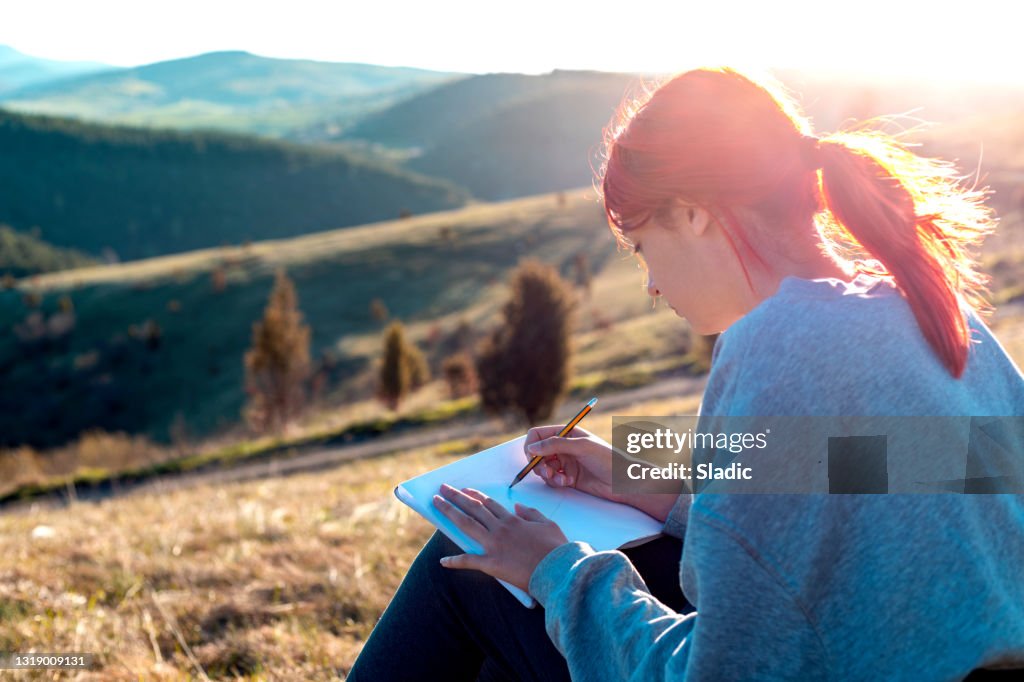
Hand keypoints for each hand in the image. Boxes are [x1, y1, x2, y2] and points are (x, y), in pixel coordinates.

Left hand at [432, 483, 568, 592]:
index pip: (489, 504)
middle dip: (456, 497)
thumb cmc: (556, 548)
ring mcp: (494, 545)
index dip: (475, 496)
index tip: (464, 490)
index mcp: (513, 520)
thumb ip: (531, 513)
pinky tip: (443, 561)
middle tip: (442, 489)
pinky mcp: (491, 564)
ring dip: (449, 513)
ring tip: (436, 504)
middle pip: (473, 509)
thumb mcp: (548, 524)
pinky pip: (469, 561)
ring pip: (466, 525)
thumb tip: (517, 506)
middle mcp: (500, 529)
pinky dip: (455, 561)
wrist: (557, 569)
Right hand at [523, 424, 620, 502]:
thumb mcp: (582, 447)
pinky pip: (552, 479)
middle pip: (537, 453)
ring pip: (543, 467)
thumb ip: (555, 445)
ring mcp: (565, 462)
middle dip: (538, 463)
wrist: (623, 481)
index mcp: (566, 433)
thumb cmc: (607, 458)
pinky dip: (555, 481)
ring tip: (559, 478)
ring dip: (547, 474)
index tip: (533, 457)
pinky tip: (567, 482)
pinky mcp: (568, 477)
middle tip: (545, 472)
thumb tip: (532, 448)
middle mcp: (564, 446)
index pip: (538, 435)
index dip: (531, 445)